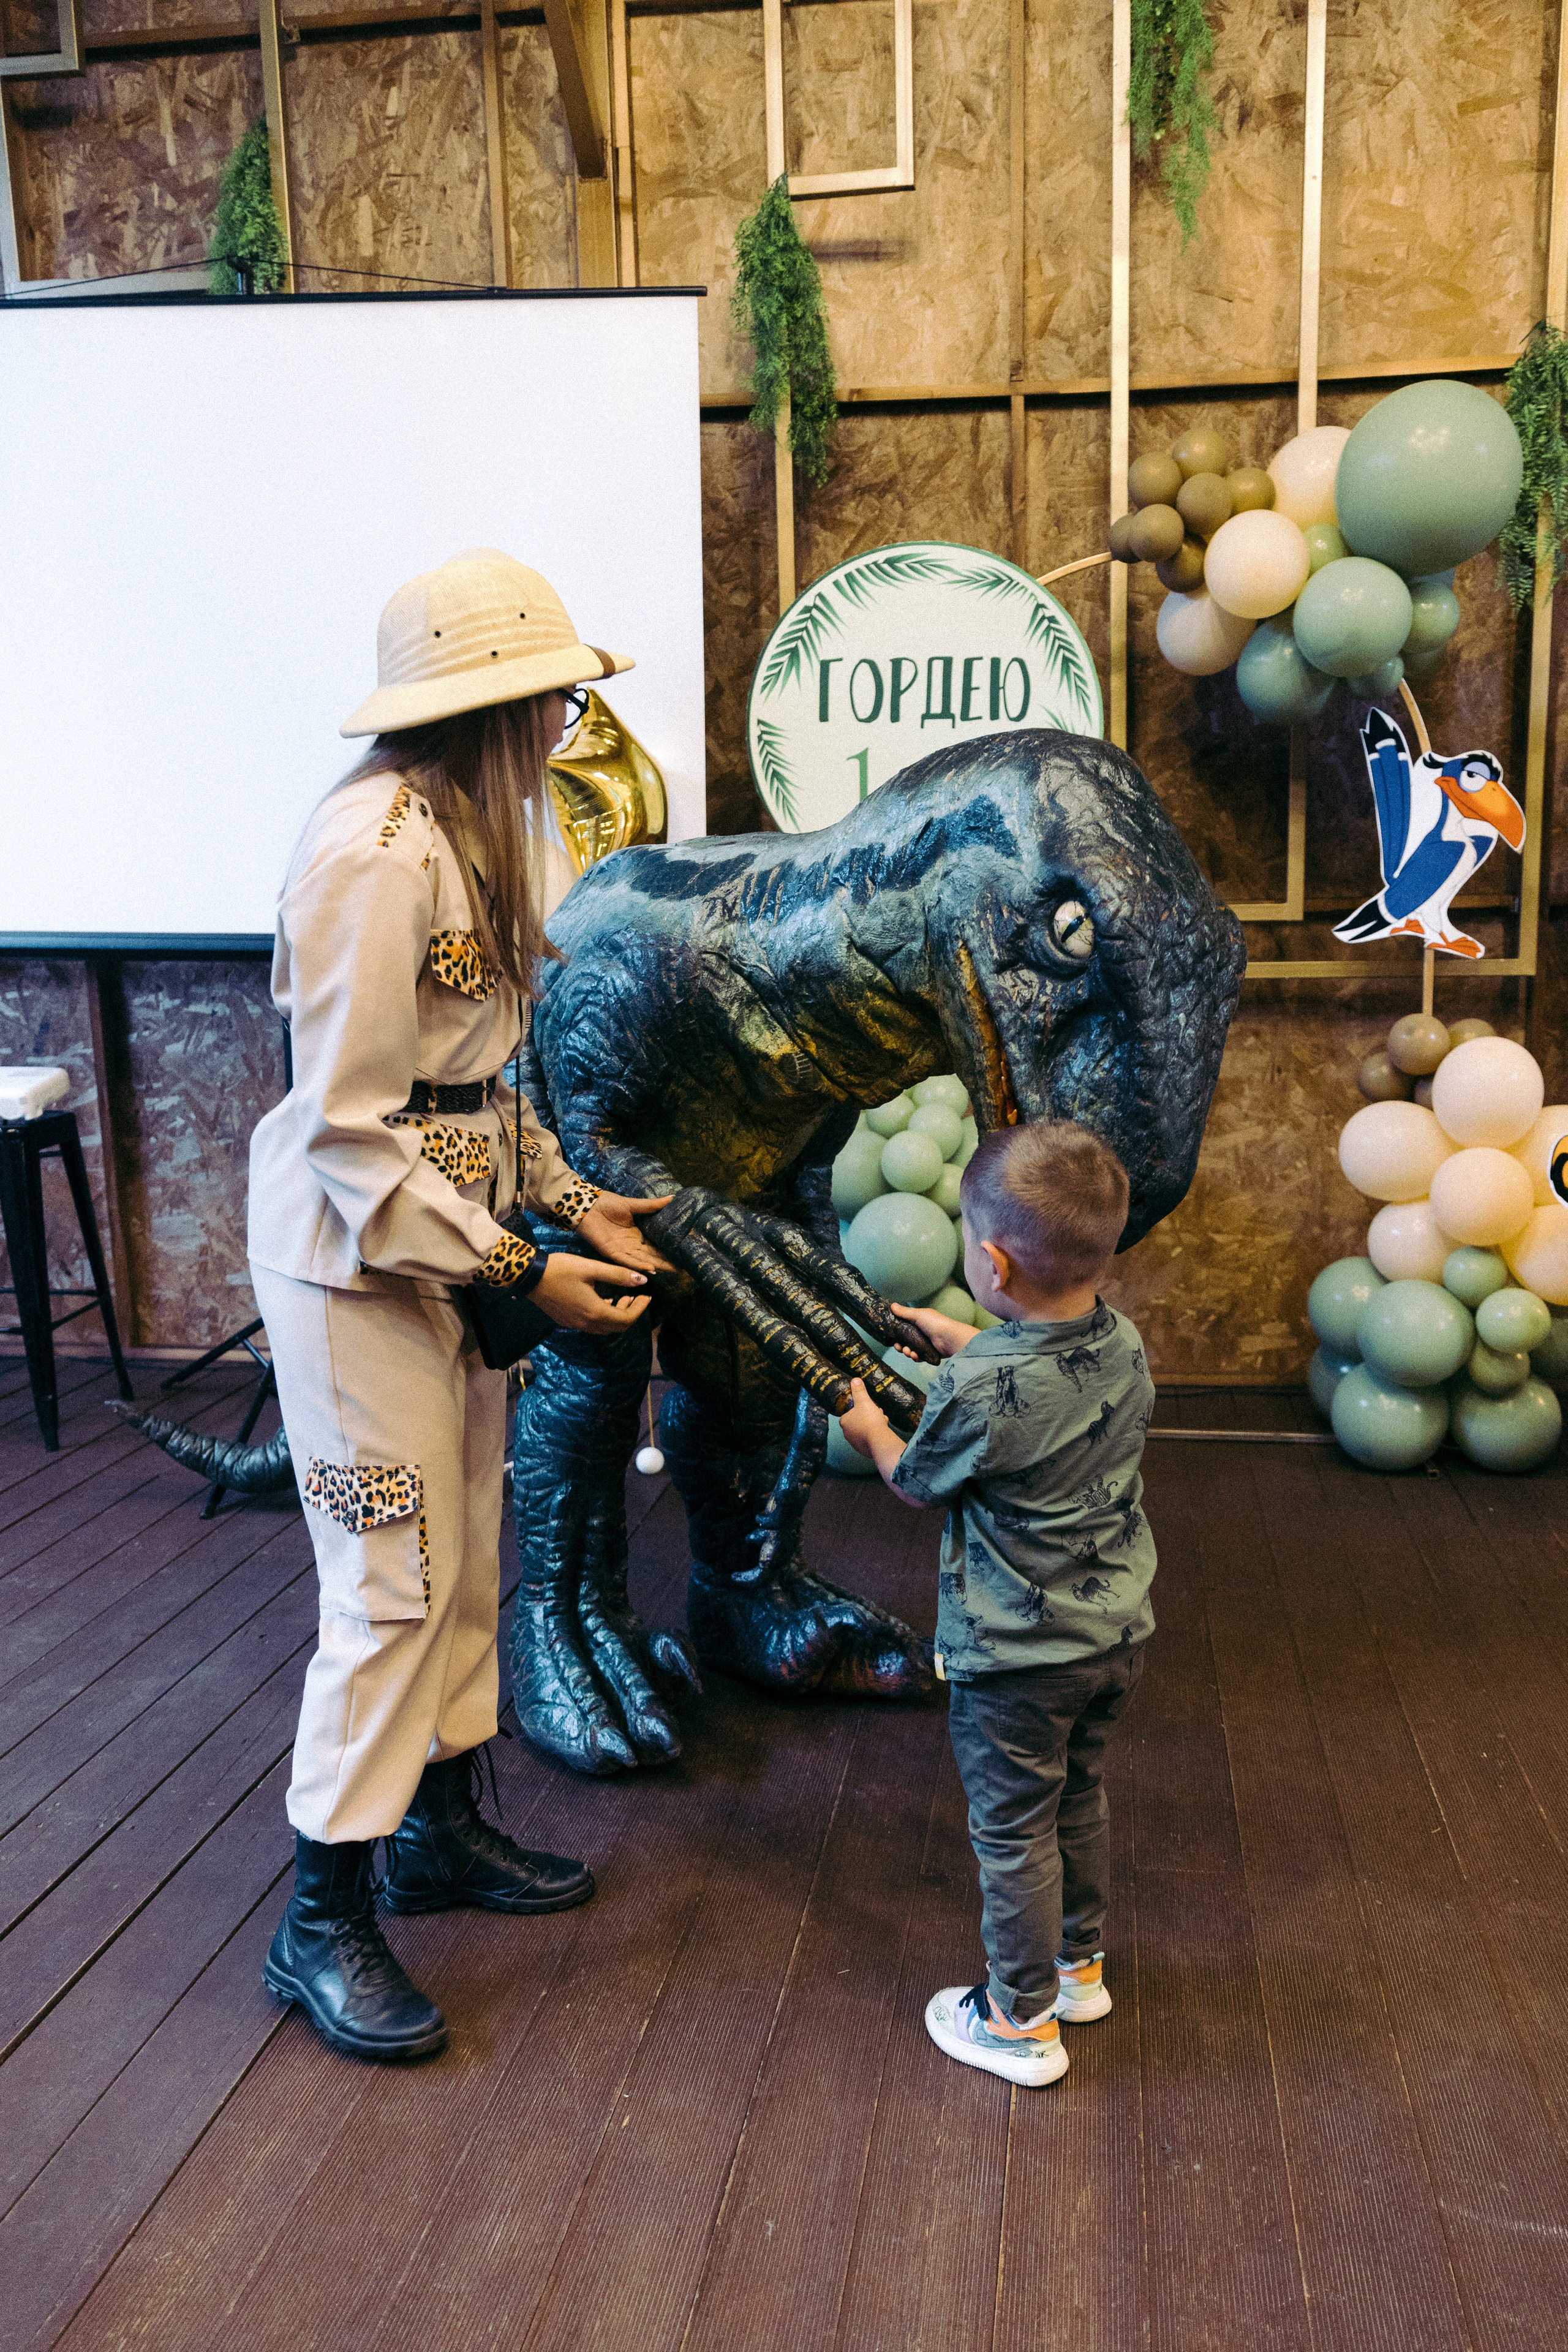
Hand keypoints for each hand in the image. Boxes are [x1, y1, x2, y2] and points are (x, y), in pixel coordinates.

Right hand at [533, 1251, 652, 1332]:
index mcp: (595, 1312)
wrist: (529, 1277)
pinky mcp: (566, 1321)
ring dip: (617, 1316)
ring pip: (604, 1329)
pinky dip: (603, 1317)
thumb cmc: (560, 1269)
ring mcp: (575, 1325)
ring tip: (621, 1297)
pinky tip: (603, 1301)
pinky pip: (592, 1326)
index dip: (640, 1308)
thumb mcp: (591, 1268)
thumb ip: (618, 1275)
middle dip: (631, 1313)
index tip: (647, 1295)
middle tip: (636, 1296)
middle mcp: (586, 1324)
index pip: (627, 1319)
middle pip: (617, 1327)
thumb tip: (642, 1280)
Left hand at [574, 1192, 676, 1277]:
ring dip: (656, 1266)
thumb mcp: (632, 1204)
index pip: (655, 1246)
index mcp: (637, 1234)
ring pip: (642, 1261)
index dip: (668, 1251)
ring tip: (672, 1270)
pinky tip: (650, 1268)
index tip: (683, 1256)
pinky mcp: (611, 1252)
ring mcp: (622, 1249)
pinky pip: (627, 1260)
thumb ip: (652, 1205)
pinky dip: (638, 1265)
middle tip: (683, 1269)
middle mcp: (631, 1244)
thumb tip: (673, 1198)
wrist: (586, 1204)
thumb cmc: (606, 1203)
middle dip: (666, 1263)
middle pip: (651, 1256)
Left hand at [837, 1377, 890, 1458]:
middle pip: (858, 1422)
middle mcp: (847, 1434)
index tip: (868, 1406)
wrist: (879, 1440)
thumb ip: (859, 1391)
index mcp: (844, 1422)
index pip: (849, 1413)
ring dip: (873, 1426)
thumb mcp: (864, 1401)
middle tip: (877, 1413)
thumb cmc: (869, 1420)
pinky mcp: (864, 1451)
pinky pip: (870, 1441)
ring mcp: (855, 1444)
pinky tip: (883, 1432)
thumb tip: (855, 1380)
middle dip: (868, 1417)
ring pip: (864, 1431)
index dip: (859, 1409)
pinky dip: (875, 1436)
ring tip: (883, 1421)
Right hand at [888, 1302, 976, 1358]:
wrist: (950, 1339)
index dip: (897, 1334)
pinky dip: (915, 1357)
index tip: (893, 1337)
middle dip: (900, 1345)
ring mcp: (925, 1344)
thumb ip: (905, 1312)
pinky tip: (915, 1355)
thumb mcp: (918, 1314)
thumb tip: (892, 1305)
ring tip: (908, 1351)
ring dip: (907, 1352)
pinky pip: (919, 1357)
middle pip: (906, 1342)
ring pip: (911, 1350)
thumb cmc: (936, 1323)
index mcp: (919, 1323)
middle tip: (899, 1346)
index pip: (904, 1329)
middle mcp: (922, 1333)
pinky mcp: (929, 1354)